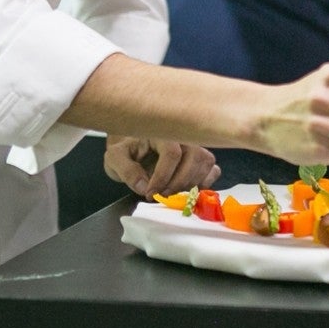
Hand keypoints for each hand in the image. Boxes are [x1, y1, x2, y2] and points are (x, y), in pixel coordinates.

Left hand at [103, 135, 219, 198]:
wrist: (132, 150)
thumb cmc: (126, 151)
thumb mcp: (115, 158)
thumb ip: (126, 171)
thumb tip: (144, 187)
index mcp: (161, 132)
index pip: (172, 152)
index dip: (163, 176)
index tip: (150, 193)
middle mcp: (182, 136)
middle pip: (195, 156)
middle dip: (179, 182)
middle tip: (162, 196)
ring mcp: (194, 147)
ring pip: (206, 162)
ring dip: (191, 183)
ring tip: (172, 193)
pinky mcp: (200, 161)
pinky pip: (213, 169)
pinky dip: (204, 183)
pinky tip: (187, 190)